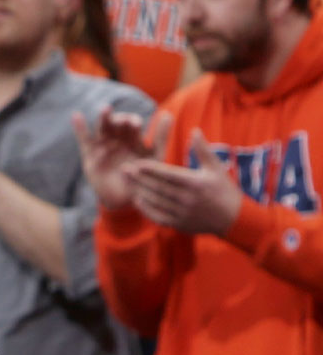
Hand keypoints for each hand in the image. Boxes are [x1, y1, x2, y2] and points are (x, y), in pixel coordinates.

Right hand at [72, 105, 170, 210]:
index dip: (133, 122)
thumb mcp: (155, 157)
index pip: (131, 123)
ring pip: (102, 127)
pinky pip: (84, 139)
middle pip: (116, 123)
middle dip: (119, 119)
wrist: (124, 200)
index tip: (135, 126)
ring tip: (105, 110)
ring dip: (104, 117)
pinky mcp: (90, 155)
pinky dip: (79, 127)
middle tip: (122, 122)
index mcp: (132, 138)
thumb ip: (160, 137)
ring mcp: (102, 145)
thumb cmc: (142, 178)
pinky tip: (76, 116)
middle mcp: (117, 138)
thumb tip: (167, 114)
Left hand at [125, 129, 242, 234]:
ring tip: (126, 182)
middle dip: (139, 179)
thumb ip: (202, 150)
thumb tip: (194, 130)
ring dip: (139, 191)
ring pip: (155, 202)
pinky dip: (146, 209)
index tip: (137, 163)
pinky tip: (137, 199)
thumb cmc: (223, 189)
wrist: (231, 219)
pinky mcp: (177, 224)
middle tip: (123, 170)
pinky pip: (157, 216)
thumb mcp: (215, 167)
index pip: (168, 175)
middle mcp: (186, 199)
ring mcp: (181, 213)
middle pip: (157, 188)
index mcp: (195, 183)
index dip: (151, 169)